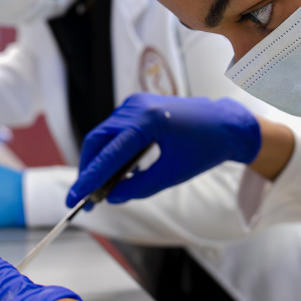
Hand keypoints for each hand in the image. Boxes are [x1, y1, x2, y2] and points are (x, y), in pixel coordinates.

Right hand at [67, 93, 260, 206]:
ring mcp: (135, 103)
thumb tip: (112, 196)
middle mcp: (137, 107)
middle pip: (98, 140)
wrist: (224, 125)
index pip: (110, 153)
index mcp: (148, 121)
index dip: (90, 177)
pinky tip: (110, 171)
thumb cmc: (204, 148)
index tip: (76, 197)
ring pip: (104, 135)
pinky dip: (109, 150)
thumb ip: (139, 186)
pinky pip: (114, 130)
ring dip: (98, 161)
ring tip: (96, 188)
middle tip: (83, 196)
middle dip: (88, 169)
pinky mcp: (137, 106)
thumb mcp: (171, 174)